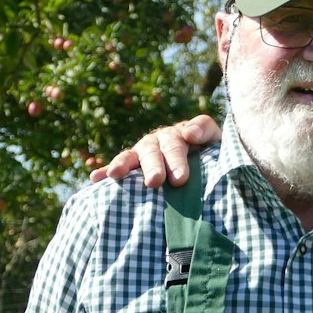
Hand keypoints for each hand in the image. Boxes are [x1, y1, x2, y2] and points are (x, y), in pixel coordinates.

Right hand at [88, 114, 221, 186]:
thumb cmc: (213, 154)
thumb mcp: (216, 140)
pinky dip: (106, 171)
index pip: (178, 143)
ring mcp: (144, 152)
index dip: (177, 159)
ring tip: (115, 175)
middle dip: (153, 166)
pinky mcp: (133, 166)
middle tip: (154, 182)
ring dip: (123, 164)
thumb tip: (189, 134)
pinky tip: (96, 178)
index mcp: (181, 134)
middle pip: (154, 151)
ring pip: (132, 156)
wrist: (207, 163)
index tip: (180, 179)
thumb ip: (205, 130)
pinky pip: (118, 168)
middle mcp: (159, 141)